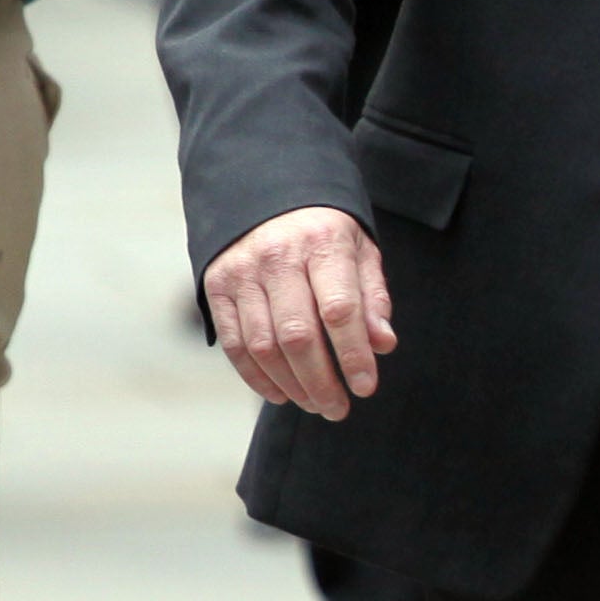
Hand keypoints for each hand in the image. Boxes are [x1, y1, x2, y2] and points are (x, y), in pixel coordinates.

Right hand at [203, 207, 395, 417]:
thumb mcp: (358, 249)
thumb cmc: (322, 231)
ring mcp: (242, 271)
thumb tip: (382, 344)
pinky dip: (257, 377)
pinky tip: (281, 394)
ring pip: (264, 345)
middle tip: (338, 409)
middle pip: (298, 335)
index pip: (339, 309)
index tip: (365, 387)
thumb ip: (372, 297)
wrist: (263, 191)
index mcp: (322, 242)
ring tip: (315, 404)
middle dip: (321, 382)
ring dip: (291, 385)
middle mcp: (278, 256)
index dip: (353, 355)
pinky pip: (235, 343)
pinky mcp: (216, 285)